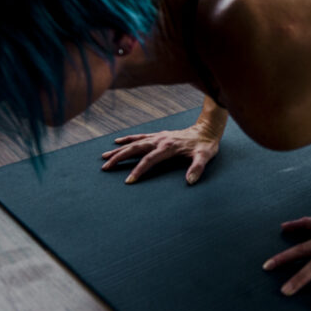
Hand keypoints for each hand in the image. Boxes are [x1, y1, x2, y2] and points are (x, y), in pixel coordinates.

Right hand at [100, 124, 219, 184]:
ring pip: (133, 143)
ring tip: (104, 157)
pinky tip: (117, 142)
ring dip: (119, 150)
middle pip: (135, 149)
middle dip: (119, 158)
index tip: (128, 181)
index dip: (138, 170)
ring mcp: (158, 137)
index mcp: (168, 147)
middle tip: (105, 167)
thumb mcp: (205, 157)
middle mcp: (160, 140)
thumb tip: (190, 181)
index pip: (149, 160)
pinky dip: (127, 139)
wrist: (207, 129)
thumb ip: (197, 168)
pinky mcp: (158, 135)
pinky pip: (139, 137)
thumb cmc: (205, 145)